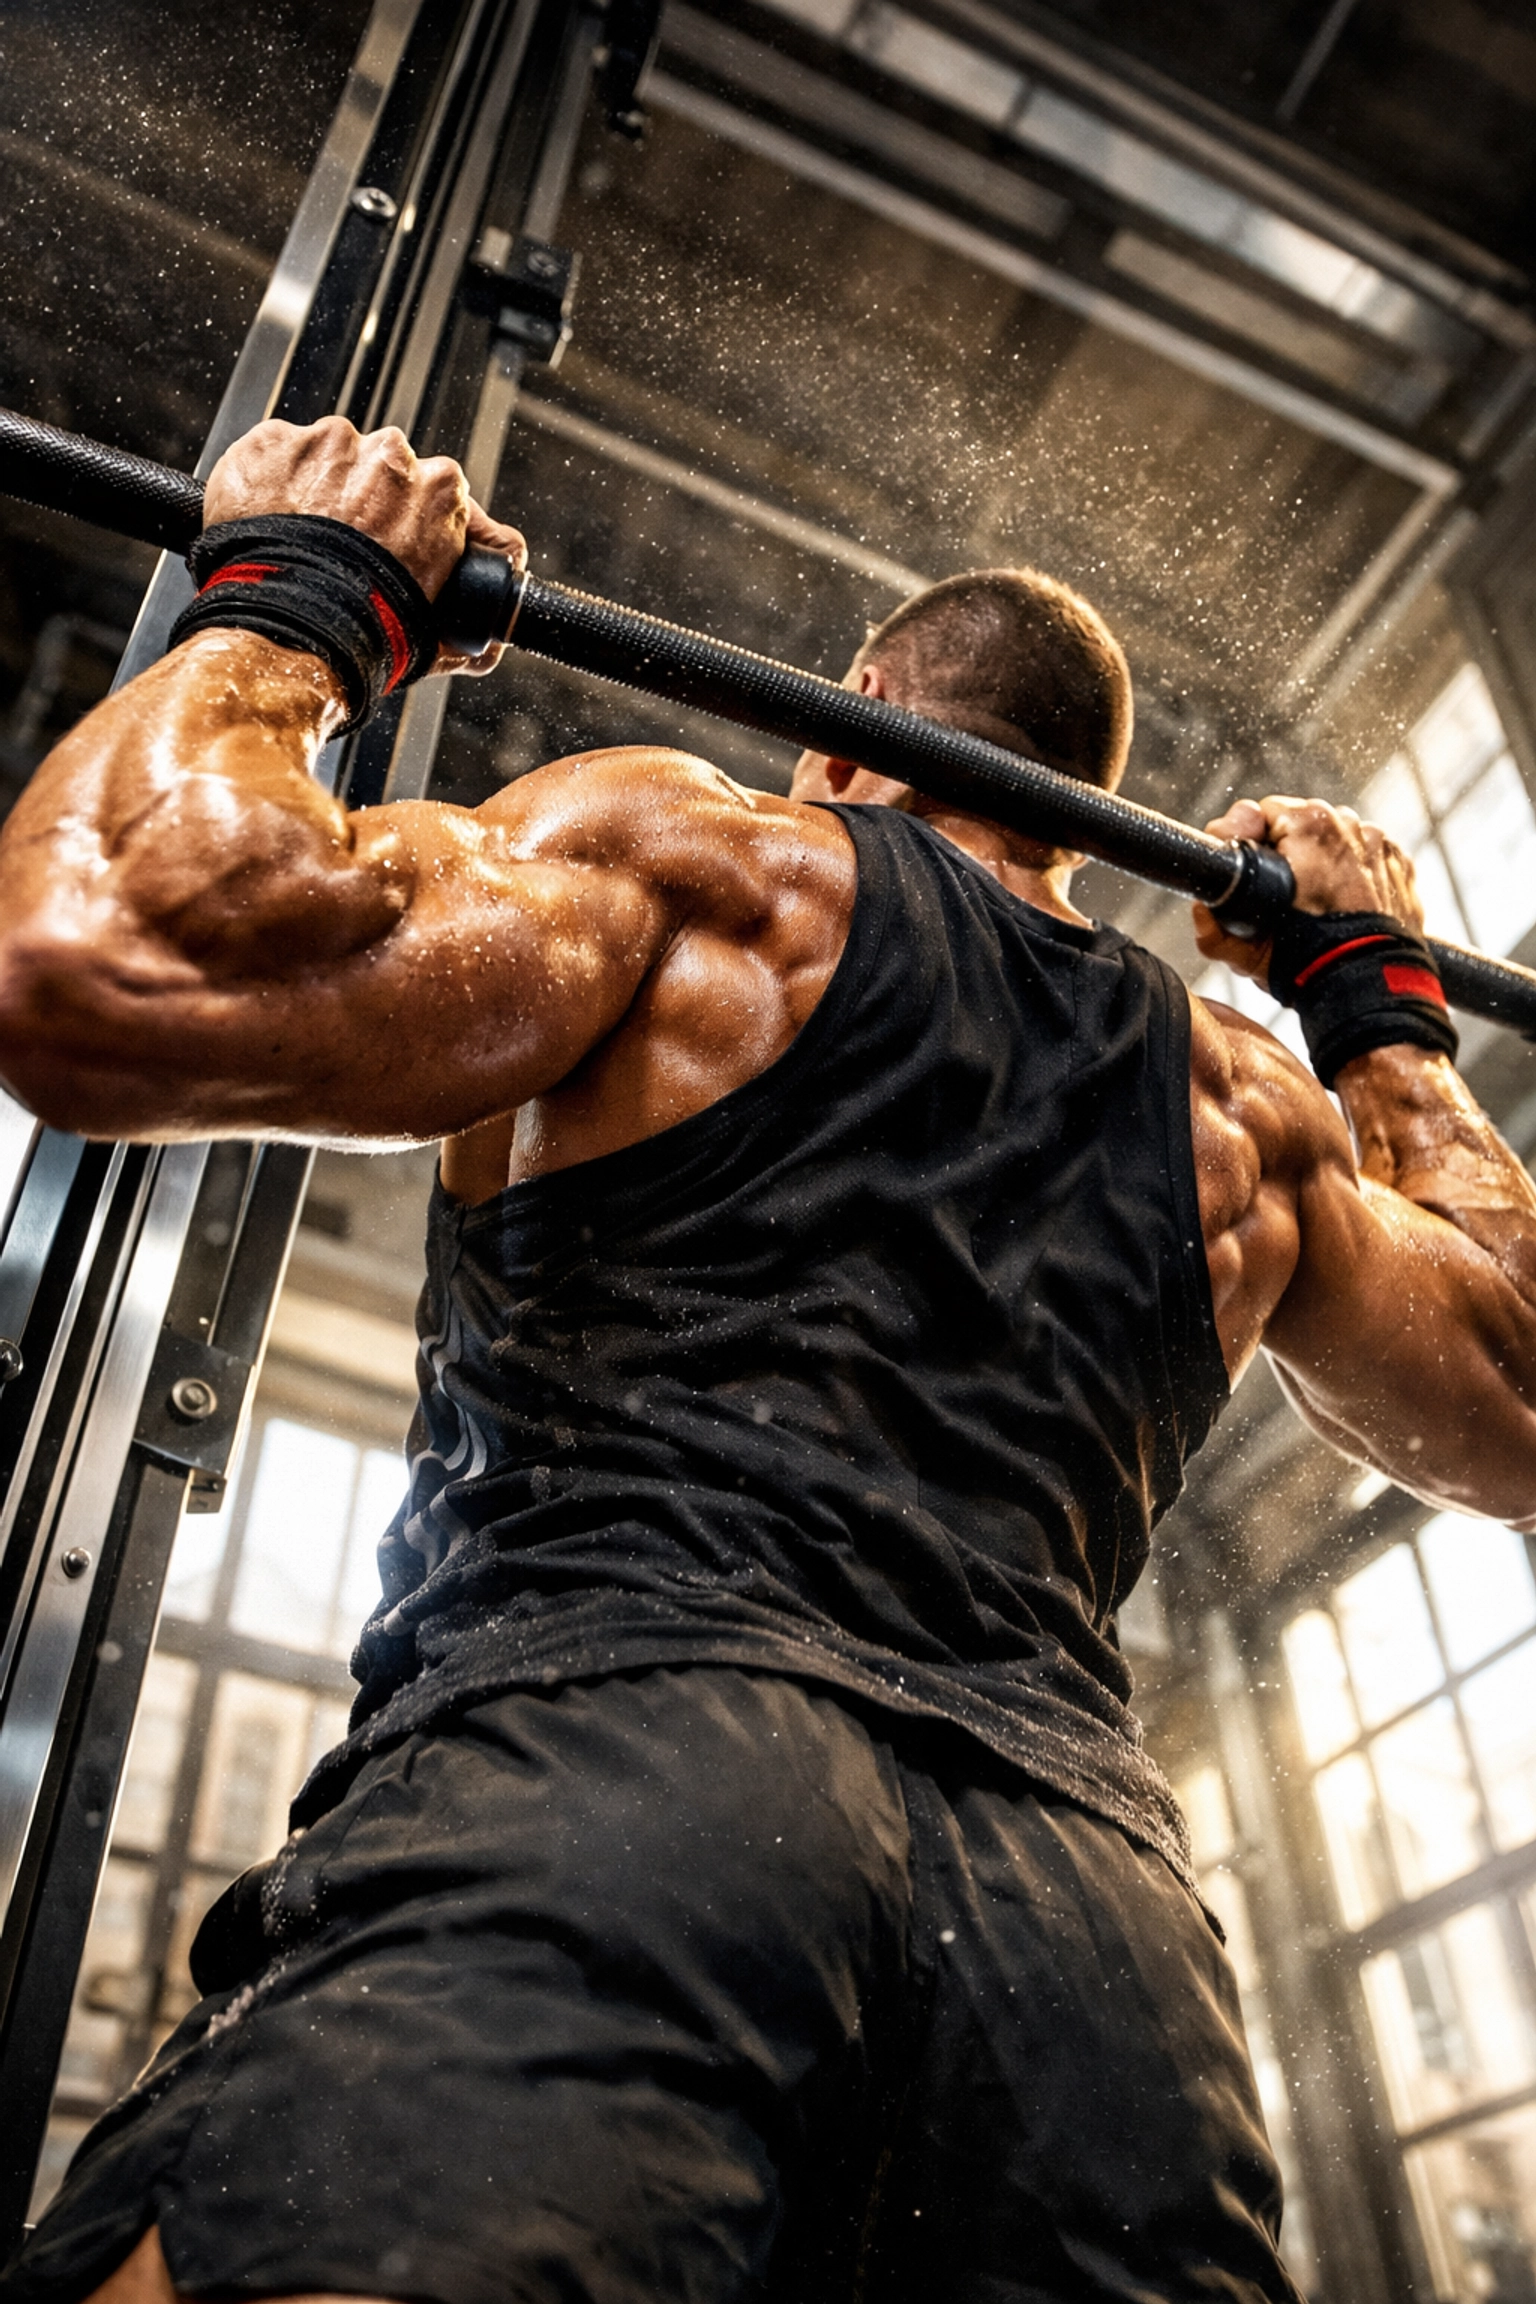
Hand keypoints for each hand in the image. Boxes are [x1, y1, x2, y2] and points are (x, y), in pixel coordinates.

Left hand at [201, 417, 527, 675]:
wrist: (291, 634)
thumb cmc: (367, 634)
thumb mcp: (440, 640)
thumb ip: (476, 631)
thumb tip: (488, 644)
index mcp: (442, 490)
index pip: (439, 493)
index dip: (418, 522)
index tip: (399, 544)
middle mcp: (390, 454)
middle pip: (382, 472)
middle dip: (366, 504)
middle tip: (345, 554)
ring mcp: (328, 445)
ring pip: (328, 461)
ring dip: (318, 493)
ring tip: (301, 545)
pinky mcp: (272, 444)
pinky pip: (276, 457)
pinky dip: (272, 486)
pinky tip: (269, 525)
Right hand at [1193, 794, 1425, 985]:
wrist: (1365, 987)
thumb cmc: (1307, 962)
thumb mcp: (1241, 950)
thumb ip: (1209, 926)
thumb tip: (1203, 909)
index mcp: (1310, 824)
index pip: (1264, 811)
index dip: (1249, 837)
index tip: (1251, 864)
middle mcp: (1348, 824)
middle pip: (1301, 824)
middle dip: (1287, 851)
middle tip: (1283, 893)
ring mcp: (1378, 843)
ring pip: (1335, 839)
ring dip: (1321, 862)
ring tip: (1314, 901)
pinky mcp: (1399, 864)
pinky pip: (1365, 858)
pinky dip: (1353, 876)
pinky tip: (1343, 905)